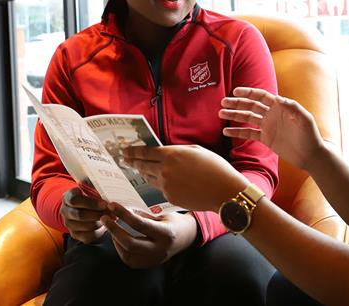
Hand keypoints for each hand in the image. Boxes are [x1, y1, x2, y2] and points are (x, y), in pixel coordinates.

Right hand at [60, 187, 107, 243]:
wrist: (83, 207)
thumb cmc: (89, 195)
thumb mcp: (90, 188)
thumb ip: (94, 187)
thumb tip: (104, 188)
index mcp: (67, 197)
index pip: (75, 201)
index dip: (91, 203)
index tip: (105, 204)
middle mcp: (65, 211)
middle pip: (80, 215)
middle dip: (98, 214)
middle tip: (112, 213)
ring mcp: (69, 224)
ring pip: (86, 226)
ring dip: (100, 222)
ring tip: (111, 217)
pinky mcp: (75, 234)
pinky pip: (88, 236)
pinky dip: (99, 231)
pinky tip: (106, 224)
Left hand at [101, 204, 197, 268]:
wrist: (187, 237)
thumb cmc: (174, 222)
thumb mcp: (162, 214)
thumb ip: (143, 215)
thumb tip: (122, 209)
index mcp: (166, 232)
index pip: (139, 224)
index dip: (123, 214)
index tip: (112, 206)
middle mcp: (160, 248)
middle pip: (130, 243)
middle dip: (114, 230)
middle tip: (105, 218)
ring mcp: (155, 259)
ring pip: (128, 255)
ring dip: (116, 241)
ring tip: (111, 228)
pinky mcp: (150, 264)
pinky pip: (131, 260)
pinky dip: (121, 250)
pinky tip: (119, 239)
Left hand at [123, 145, 247, 211]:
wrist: (224, 191)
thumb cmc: (215, 167)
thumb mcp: (196, 151)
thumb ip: (178, 151)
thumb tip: (166, 153)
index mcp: (172, 154)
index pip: (145, 152)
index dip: (133, 151)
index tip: (124, 151)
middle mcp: (165, 170)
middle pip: (143, 165)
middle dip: (132, 162)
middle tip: (124, 160)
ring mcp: (166, 185)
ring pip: (149, 178)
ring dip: (144, 173)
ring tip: (140, 170)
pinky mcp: (170, 198)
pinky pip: (160, 189)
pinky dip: (160, 184)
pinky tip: (161, 182)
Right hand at [219, 87, 324, 170]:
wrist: (311, 155)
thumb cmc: (310, 135)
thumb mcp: (305, 120)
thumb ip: (293, 108)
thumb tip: (278, 98)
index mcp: (280, 107)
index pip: (261, 96)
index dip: (248, 92)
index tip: (235, 92)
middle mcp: (272, 114)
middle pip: (251, 106)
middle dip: (237, 103)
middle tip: (223, 102)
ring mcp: (268, 126)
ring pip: (247, 118)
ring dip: (234, 115)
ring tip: (220, 113)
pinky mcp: (266, 139)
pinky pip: (248, 134)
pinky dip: (237, 132)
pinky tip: (226, 132)